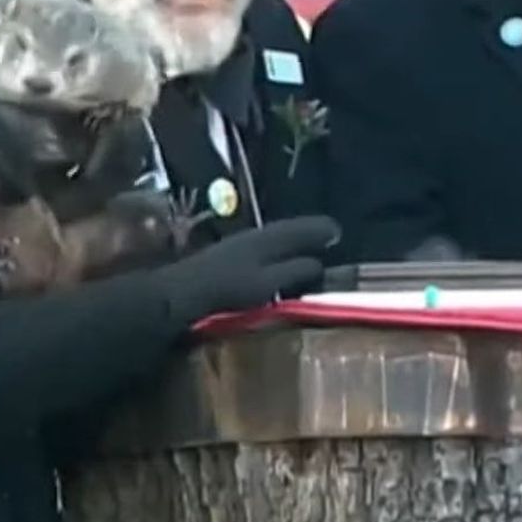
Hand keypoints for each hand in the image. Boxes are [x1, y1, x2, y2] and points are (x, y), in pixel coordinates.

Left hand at [154, 216, 339, 323]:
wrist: (184, 291)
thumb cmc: (228, 287)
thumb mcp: (267, 283)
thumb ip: (293, 272)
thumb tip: (318, 265)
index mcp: (266, 239)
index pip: (298, 230)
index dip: (317, 231)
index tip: (337, 231)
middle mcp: (254, 236)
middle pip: (286, 230)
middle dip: (307, 232)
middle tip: (329, 234)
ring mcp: (239, 246)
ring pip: (274, 238)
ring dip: (293, 240)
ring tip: (308, 246)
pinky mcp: (228, 258)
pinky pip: (264, 247)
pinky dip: (279, 250)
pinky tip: (278, 261)